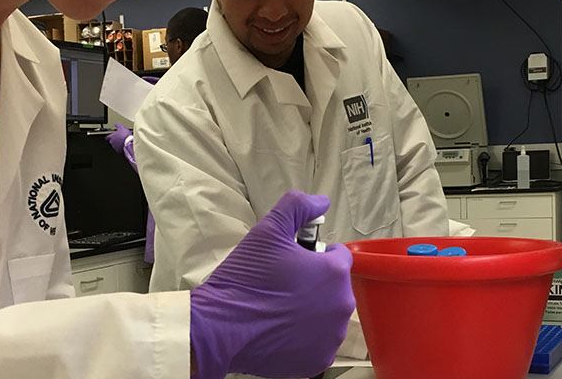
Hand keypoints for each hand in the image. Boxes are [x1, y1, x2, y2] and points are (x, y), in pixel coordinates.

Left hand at [105, 123, 130, 153]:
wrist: (129, 142)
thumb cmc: (125, 135)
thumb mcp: (121, 127)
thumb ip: (117, 125)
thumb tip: (116, 124)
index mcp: (111, 137)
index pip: (107, 137)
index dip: (109, 136)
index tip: (110, 136)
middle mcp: (112, 142)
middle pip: (111, 141)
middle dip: (114, 140)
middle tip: (119, 138)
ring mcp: (115, 147)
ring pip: (115, 145)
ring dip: (117, 143)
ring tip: (122, 141)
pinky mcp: (118, 151)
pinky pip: (118, 149)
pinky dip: (120, 147)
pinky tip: (124, 145)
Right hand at [190, 191, 354, 378]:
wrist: (220, 326)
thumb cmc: (246, 278)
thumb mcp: (268, 230)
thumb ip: (298, 206)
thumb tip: (322, 201)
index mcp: (334, 272)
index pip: (338, 255)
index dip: (316, 255)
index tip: (293, 261)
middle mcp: (341, 306)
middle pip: (335, 286)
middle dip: (316, 283)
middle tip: (284, 283)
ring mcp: (331, 337)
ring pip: (328, 314)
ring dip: (312, 309)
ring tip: (280, 307)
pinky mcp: (318, 361)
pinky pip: (318, 342)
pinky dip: (304, 336)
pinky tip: (280, 328)